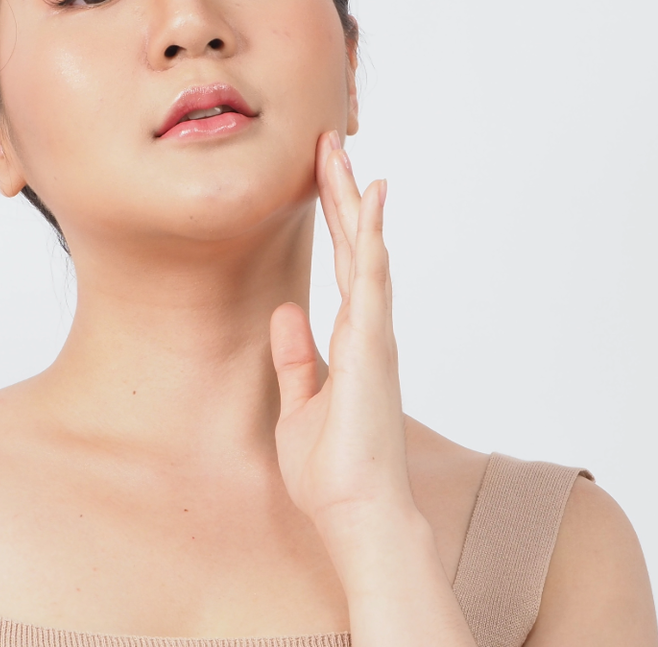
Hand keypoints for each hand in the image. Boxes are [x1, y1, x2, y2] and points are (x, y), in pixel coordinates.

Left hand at [270, 131, 414, 537]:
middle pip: (355, 246)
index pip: (344, 263)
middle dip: (341, 194)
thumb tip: (285, 312)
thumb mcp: (298, 404)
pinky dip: (372, 241)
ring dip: (355, 203)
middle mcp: (366, 329)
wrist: (353, 514)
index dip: (337, 218)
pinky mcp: (371, 348)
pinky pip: (371, 283)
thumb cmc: (331, 468)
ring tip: (344, 156)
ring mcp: (372, 336)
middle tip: (331, 144)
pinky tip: (370, 206)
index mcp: (350, 338)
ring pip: (366, 253)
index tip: (325, 175)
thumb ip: (295, 358)